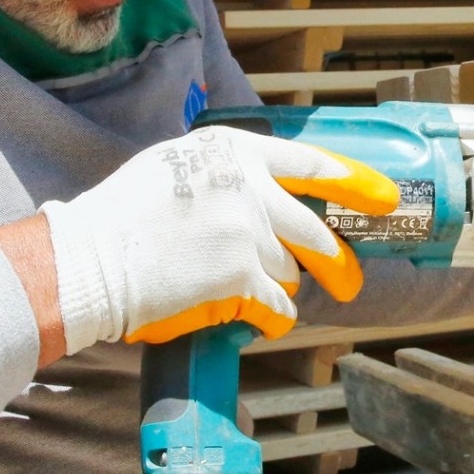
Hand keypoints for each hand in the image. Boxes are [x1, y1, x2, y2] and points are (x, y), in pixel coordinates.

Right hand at [39, 127, 398, 354]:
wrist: (90, 259)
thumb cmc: (119, 217)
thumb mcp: (176, 168)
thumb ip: (223, 176)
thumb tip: (258, 196)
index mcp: (235, 152)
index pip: (311, 163)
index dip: (353, 182)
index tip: (383, 195)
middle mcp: (250, 187)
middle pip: (314, 230)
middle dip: (338, 263)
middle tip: (349, 283)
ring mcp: (250, 232)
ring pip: (291, 271)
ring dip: (277, 289)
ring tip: (247, 297)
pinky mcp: (243, 278)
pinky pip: (278, 307)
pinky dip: (272, 319)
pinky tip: (257, 322)